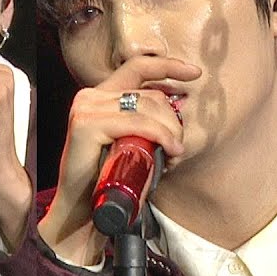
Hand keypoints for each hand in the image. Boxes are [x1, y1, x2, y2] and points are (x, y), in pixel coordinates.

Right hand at [40, 56, 198, 264]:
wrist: (82, 210)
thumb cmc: (108, 179)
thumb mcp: (129, 142)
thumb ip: (142, 122)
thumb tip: (178, 110)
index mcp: (98, 97)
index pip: (136, 68)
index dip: (167, 66)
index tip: (194, 74)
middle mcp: (89, 97)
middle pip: (150, 94)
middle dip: (173, 120)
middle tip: (177, 148)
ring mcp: (85, 109)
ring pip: (147, 108)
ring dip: (170, 132)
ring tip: (173, 155)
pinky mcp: (86, 125)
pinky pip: (138, 124)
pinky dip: (160, 136)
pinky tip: (170, 151)